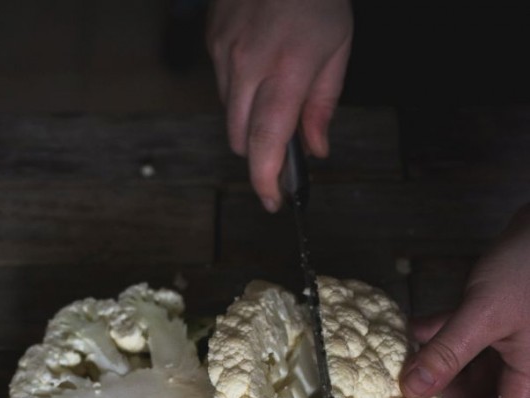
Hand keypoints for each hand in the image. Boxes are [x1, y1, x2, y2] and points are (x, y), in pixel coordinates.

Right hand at [207, 0, 352, 210]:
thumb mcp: (337, 50)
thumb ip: (323, 106)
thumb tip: (316, 150)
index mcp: (288, 69)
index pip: (266, 142)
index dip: (266, 181)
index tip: (274, 201)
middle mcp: (249, 65)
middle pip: (242, 140)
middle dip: (260, 155)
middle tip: (282, 150)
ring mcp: (225, 53)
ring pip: (229, 116)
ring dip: (250, 123)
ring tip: (274, 95)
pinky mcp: (212, 43)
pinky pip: (222, 87)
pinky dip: (240, 94)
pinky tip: (260, 69)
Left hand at [401, 204, 529, 397]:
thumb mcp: (485, 314)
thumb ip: (446, 353)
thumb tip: (408, 392)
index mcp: (528, 386)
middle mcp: (516, 375)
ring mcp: (502, 351)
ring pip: (459, 383)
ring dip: (426, 384)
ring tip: (387, 396)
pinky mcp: (488, 327)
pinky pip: (454, 347)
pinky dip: (430, 346)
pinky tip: (400, 343)